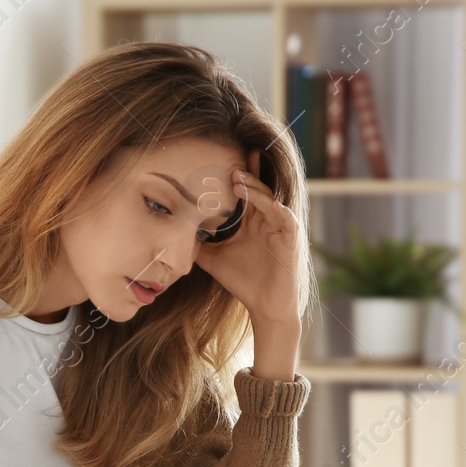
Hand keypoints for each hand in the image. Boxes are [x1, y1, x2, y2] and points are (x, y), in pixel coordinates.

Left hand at [194, 147, 306, 327]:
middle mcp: (267, 219)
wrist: (265, 306)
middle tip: (229, 164)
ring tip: (238, 180)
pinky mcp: (291, 238)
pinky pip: (285, 218)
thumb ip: (198, 244)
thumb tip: (173, 234)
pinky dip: (276, 209)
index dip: (238, 175)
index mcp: (252, 220)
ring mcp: (280, 227)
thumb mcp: (214, 259)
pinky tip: (268, 203)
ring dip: (255, 189)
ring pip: (269, 200)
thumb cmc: (244, 281)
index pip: (245, 192)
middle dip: (245, 175)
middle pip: (257, 189)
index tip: (221, 160)